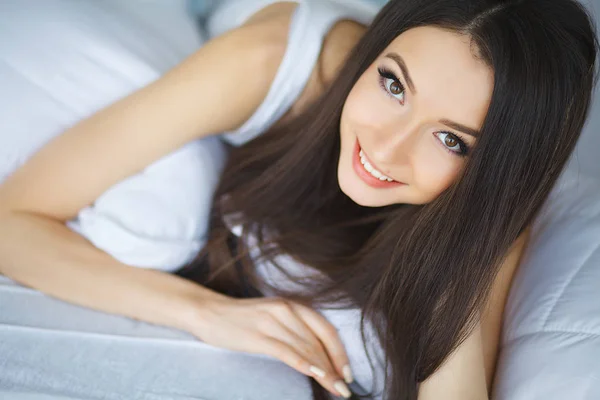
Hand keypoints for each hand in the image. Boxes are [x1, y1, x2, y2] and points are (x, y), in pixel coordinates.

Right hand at [192, 296, 353, 397]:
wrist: (209, 312)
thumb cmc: (242, 319)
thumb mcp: (273, 317)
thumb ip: (294, 330)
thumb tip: (317, 356)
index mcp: (292, 305)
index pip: (325, 330)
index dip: (340, 352)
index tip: (348, 373)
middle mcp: (286, 310)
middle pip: (318, 342)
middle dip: (335, 367)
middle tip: (345, 389)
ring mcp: (272, 322)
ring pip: (306, 348)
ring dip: (324, 371)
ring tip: (335, 389)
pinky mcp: (258, 335)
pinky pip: (286, 351)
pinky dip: (303, 364)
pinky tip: (316, 374)